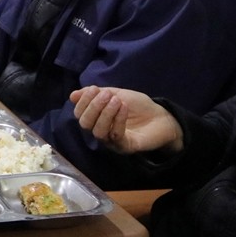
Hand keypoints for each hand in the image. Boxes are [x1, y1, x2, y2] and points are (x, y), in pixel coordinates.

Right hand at [69, 86, 183, 154]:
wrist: (163, 117)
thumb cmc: (138, 106)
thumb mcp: (115, 94)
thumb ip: (96, 94)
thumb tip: (73, 95)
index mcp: (96, 119)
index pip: (79, 114)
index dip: (83, 101)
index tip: (94, 89)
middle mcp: (101, 131)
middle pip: (85, 123)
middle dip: (93, 107)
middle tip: (107, 95)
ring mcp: (112, 141)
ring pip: (97, 131)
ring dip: (105, 113)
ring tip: (117, 101)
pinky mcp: (125, 147)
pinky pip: (115, 136)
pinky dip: (117, 120)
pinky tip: (124, 107)